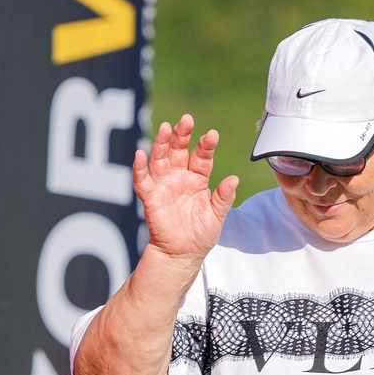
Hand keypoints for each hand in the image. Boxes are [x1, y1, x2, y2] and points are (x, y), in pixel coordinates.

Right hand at [130, 115, 239, 264]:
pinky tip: (140, 154)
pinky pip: (142, 181)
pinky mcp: (150, 197)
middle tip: (186, 120)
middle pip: (179, 150)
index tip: (212, 135)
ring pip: (160, 159)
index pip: (202, 157)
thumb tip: (234, 179)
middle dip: (182, 135)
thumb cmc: (200, 234)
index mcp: (197, 178)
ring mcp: (164, 185)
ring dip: (161, 143)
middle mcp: (179, 177)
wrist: (182, 254)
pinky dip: (139, 168)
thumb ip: (224, 197)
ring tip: (165, 128)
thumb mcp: (217, 215)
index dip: (206, 146)